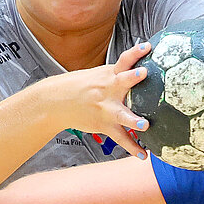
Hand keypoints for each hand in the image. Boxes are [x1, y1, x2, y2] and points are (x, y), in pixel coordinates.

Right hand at [44, 39, 152, 157]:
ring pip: (122, 115)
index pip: (123, 60)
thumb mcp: (98, 75)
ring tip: (145, 125)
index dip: (135, 52)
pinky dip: (132, 148)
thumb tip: (140, 66)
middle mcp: (108, 90)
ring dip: (133, 120)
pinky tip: (143, 156)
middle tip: (144, 73)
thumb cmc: (81, 87)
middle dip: (133, 77)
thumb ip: (119, 72)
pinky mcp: (105, 125)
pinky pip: (120, 138)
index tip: (147, 47)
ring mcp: (106, 109)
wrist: (56, 102)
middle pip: (122, 82)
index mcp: (109, 75)